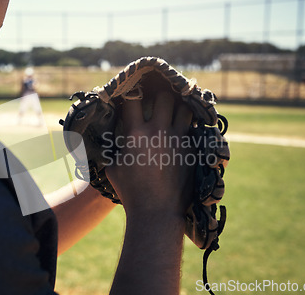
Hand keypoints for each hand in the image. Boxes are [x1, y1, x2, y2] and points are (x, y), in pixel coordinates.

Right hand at [106, 91, 194, 216]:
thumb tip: (111, 139)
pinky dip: (188, 123)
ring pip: (184, 108)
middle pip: (164, 97)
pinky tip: (184, 124)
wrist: (157, 211)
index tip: (131, 94)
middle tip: (157, 97)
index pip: (132, 99)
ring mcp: (178, 139)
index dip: (131, 93)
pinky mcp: (191, 149)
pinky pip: (193, 127)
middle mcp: (158, 131)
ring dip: (178, 105)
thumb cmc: (131, 192)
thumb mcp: (113, 168)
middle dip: (160, 94)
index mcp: (135, 134)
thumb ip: (114, 149)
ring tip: (174, 107)